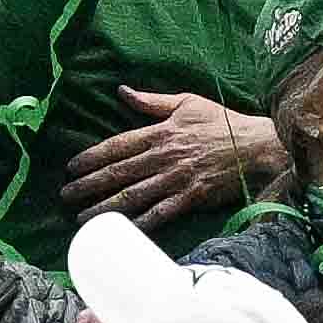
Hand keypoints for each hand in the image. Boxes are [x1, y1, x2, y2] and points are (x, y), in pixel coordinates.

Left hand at [65, 88, 283, 225]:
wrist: (257, 146)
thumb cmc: (222, 123)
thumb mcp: (187, 102)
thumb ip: (152, 101)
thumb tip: (122, 91)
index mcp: (161, 132)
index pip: (118, 145)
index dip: (92, 157)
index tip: (71, 167)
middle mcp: (164, 157)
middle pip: (119, 172)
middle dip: (89, 185)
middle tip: (65, 195)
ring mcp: (177, 180)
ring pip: (133, 196)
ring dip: (105, 207)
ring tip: (81, 218)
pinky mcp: (190, 198)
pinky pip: (160, 214)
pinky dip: (140, 223)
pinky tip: (121, 231)